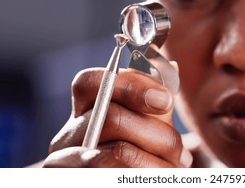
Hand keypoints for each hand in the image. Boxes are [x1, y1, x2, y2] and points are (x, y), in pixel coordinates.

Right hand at [42, 67, 191, 167]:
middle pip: (111, 116)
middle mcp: (67, 135)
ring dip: (156, 163)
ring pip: (117, 151)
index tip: (166, 100)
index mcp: (85, 113)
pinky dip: (143, 176)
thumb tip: (171, 67)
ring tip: (174, 171)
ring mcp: (63, 161)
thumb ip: (156, 105)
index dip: (132, 86)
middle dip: (158, 134)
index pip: (91, 82)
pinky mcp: (70, 178)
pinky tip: (153, 179)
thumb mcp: (149, 133)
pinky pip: (112, 173)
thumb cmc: (140, 165)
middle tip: (181, 154)